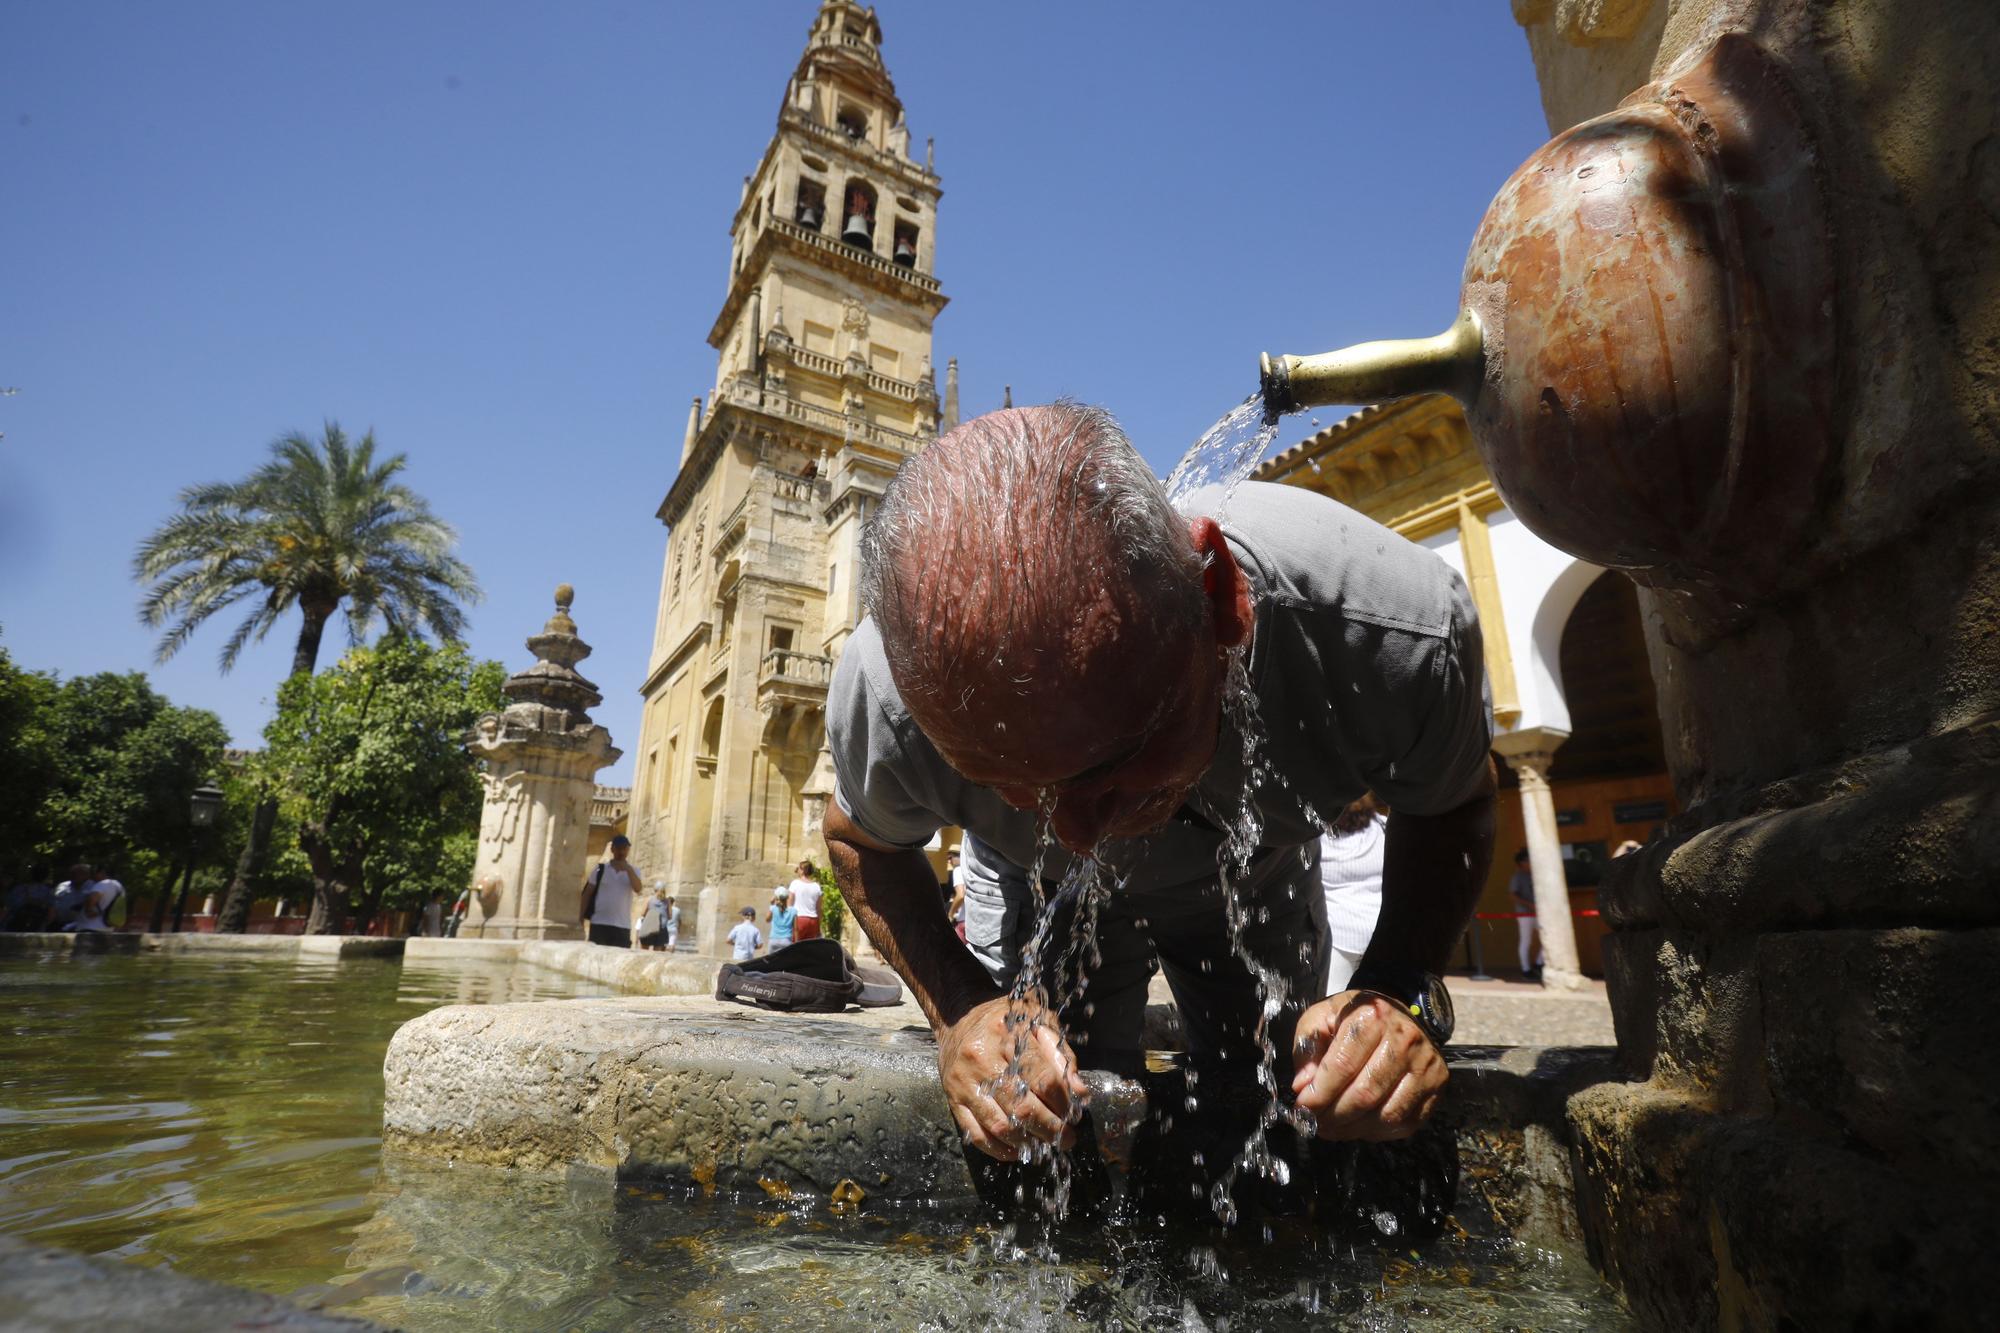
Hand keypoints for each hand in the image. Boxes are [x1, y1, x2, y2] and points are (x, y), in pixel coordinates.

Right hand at [937, 994, 1088, 1160]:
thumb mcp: (1038, 1021)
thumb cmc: (1005, 1020)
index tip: (1073, 1113)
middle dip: (1050, 1129)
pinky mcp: (953, 1099)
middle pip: (1023, 1107)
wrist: (958, 1017)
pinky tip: (1016, 1149)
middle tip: (1067, 1138)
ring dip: (1028, 1142)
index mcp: (1009, 1035)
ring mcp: (965, 1082)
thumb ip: (1061, 1055)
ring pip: (1000, 1125)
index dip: (1063, 1102)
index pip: (1044, 1079)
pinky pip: (976, 1134)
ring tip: (1043, 1143)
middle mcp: (983, 1059)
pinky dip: (999, 1149)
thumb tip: (1079, 1092)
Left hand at [1291, 991, 1445, 1140]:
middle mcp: (1404, 1039)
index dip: (1319, 1093)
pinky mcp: (1437, 1085)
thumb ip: (1307, 1048)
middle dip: (1334, 1116)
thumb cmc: (1353, 1019)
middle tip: (1316, 1123)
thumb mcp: (1321, 1018)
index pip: (1342, 1065)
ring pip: (1387, 1114)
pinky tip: (1360, 1125)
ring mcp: (1425, 1064)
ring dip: (1354, 1129)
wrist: (1394, 1012)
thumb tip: (1303, 1086)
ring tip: (1334, 1128)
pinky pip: (1406, 1123)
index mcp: (1372, 1017)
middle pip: (1365, 1094)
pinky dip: (1378, 1133)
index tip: (1303, 1107)